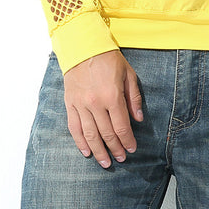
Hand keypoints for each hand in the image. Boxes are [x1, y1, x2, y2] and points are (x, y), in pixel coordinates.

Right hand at [63, 49, 143, 168]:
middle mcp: (96, 103)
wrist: (83, 46)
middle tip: (121, 159)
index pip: (122, 127)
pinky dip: (80, 142)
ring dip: (98, 151)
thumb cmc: (108, 59)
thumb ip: (133, 97)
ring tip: (105, 162)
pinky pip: (74, 127)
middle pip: (107, 134)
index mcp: (112, 96)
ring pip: (90, 135)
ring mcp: (81, 105)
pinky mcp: (70, 103)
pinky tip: (86, 152)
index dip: (128, 141)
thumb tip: (138, 119)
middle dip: (115, 149)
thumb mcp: (128, 74)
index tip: (132, 149)